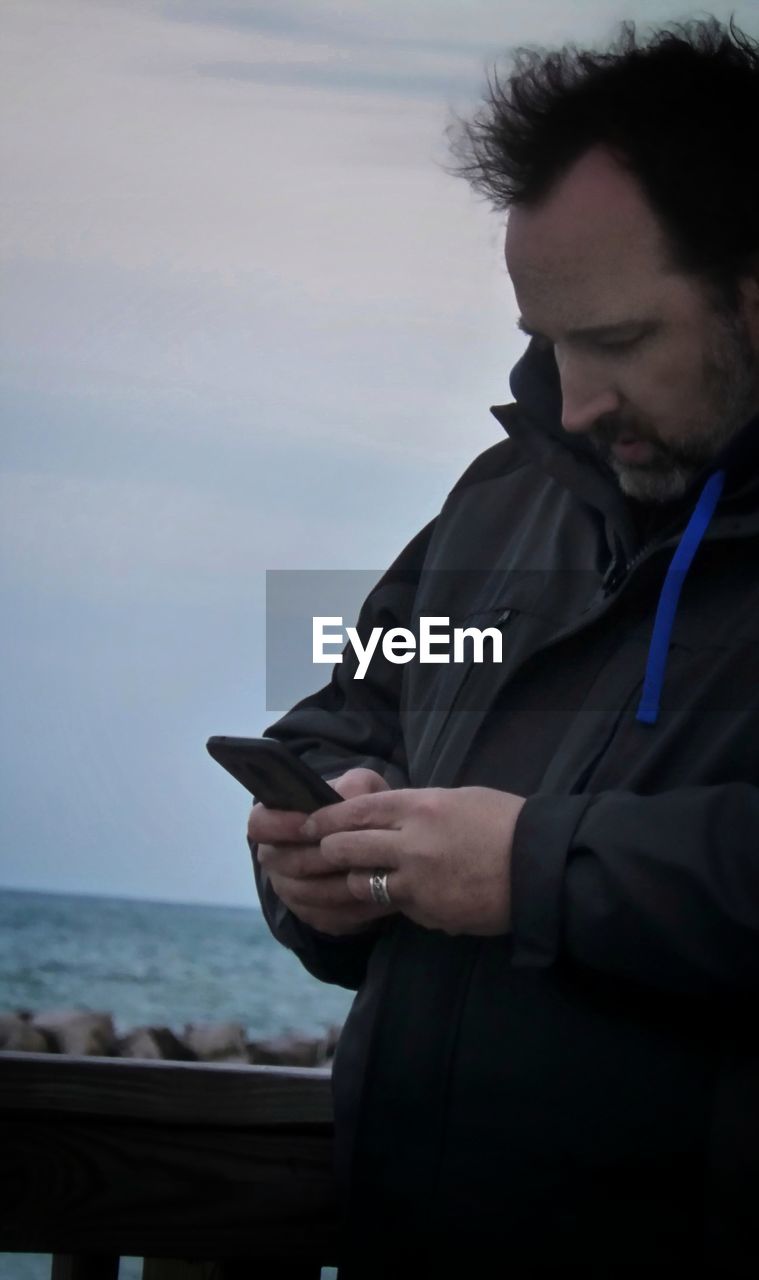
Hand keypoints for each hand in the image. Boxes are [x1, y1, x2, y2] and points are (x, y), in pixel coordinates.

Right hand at [248, 767, 395, 936]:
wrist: (367, 844)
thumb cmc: (354, 809)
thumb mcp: (359, 787)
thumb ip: (354, 785)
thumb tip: (348, 797)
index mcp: (272, 822)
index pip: (260, 825)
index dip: (281, 825)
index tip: (310, 825)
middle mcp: (275, 859)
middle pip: (290, 864)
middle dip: (325, 857)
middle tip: (356, 852)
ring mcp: (291, 892)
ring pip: (312, 894)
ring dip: (344, 884)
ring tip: (375, 875)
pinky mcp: (314, 916)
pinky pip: (331, 917)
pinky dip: (356, 907)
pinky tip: (380, 895)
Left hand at [301, 787, 526, 935]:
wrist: (542, 869)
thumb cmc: (506, 825)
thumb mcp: (459, 800)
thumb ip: (418, 810)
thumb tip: (387, 818)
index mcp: (419, 806)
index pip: (355, 812)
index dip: (325, 819)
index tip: (308, 824)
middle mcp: (411, 844)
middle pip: (347, 849)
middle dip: (332, 851)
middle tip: (327, 853)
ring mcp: (418, 883)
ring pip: (363, 885)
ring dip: (363, 881)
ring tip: (375, 876)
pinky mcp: (430, 914)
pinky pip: (401, 908)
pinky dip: (404, 902)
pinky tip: (426, 894)